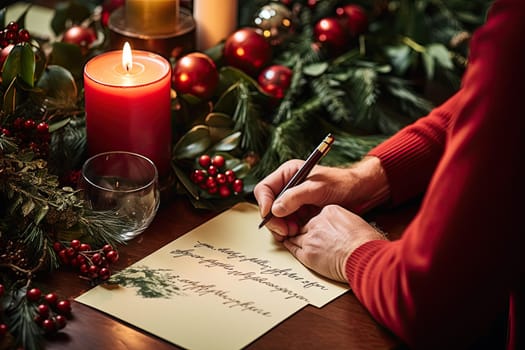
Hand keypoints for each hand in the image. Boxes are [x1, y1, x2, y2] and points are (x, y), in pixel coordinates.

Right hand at [254, 156, 388, 239]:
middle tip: (285, 231)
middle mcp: (288, 187)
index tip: (269, 214)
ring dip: (282, 227)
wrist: (360, 192)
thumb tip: (275, 209)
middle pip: (268, 206)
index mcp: (288, 174)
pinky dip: (289, 231)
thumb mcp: (318, 189)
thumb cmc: (342, 184)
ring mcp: (294, 201)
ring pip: (276, 218)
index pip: (264, 188)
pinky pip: (287, 224)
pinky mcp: (300, 213)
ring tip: (294, 232)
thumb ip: (295, 197)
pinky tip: (298, 233)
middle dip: (274, 220)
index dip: (263, 202)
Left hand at [282, 205, 385, 281]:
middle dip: (306, 232)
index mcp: (330, 212)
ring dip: (295, 239)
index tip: (319, 229)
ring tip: (292, 239)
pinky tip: (289, 245)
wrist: (365, 256)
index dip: (317, 225)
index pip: (317, 217)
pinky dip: (290, 247)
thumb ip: (344, 222)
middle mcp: (317, 223)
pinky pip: (294, 249)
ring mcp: (310, 239)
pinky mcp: (307, 255)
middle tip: (307, 237)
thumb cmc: (367, 242)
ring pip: (297, 237)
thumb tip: (344, 229)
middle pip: (305, 226)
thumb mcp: (356, 222)